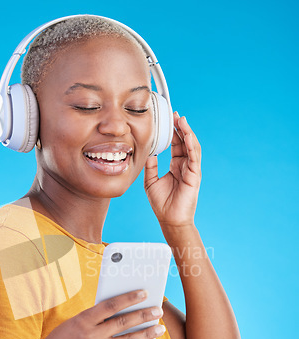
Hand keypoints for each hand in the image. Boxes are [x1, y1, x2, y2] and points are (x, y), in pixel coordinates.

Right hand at [34, 290, 164, 338]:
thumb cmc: (62, 338)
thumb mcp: (76, 322)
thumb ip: (97, 318)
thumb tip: (125, 313)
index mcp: (83, 320)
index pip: (111, 306)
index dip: (129, 298)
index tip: (144, 293)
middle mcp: (91, 337)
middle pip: (123, 323)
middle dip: (144, 315)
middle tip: (158, 310)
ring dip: (146, 334)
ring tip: (159, 329)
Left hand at [144, 111, 201, 227]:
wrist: (169, 219)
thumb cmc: (161, 203)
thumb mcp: (151, 181)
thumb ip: (150, 167)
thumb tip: (149, 153)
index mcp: (175, 166)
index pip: (176, 145)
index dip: (173, 133)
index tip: (168, 120)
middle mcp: (185, 166)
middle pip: (184, 142)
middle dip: (181, 128)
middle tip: (175, 115)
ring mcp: (191, 170)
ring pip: (191, 147)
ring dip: (187, 132)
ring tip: (181, 120)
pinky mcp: (194, 175)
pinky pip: (194, 157)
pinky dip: (191, 145)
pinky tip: (187, 135)